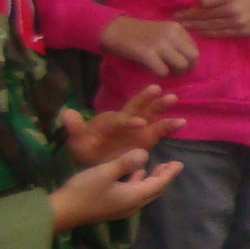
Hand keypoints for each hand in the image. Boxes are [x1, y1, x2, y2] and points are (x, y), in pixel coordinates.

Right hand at [51, 150, 182, 230]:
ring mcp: (120, 207)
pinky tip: (134, 175)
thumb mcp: (105, 172)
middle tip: (172, 165)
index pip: (158, 184)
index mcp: (133, 196)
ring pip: (143, 192)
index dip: (169, 174)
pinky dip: (138, 182)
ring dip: (151, 179)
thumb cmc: (84, 190)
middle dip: (163, 177)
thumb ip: (126, 163)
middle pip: (153, 190)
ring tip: (158, 168)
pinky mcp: (111, 206)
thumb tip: (145, 154)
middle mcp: (131, 205)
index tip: (179, 163)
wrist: (61, 212)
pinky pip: (132, 193)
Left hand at [60, 87, 178, 164]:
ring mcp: (138, 127)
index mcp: (108, 122)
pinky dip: (170, 125)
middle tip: (156, 89)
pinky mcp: (147, 136)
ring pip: (150, 113)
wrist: (96, 159)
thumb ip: (74, 128)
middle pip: (136, 107)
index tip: (139, 123)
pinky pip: (159, 129)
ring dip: (160, 106)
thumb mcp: (77, 141)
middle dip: (145, 99)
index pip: (119, 120)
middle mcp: (125, 120)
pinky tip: (182, 122)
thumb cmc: (87, 149)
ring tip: (172, 98)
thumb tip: (67, 112)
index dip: (128, 121)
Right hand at [100, 16, 197, 76]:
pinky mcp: (147, 54)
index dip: (189, 60)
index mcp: (177, 28)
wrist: (115, 30)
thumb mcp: (163, 32)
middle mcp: (171, 34)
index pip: (195, 49)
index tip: (178, 62)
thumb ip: (178, 42)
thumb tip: (190, 60)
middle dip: (187, 68)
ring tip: (166, 71)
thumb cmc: (140, 34)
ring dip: (175, 73)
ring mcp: (160, 44)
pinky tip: (155, 71)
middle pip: (193, 57)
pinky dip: (161, 75)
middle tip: (176, 71)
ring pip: (181, 65)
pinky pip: (163, 72)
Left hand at [177, 0, 249, 37]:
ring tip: (184, 28)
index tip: (181, 9)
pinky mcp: (242, 33)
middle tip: (176, 20)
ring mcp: (238, 24)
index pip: (205, 3)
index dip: (192, 7)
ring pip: (211, 26)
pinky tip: (200, 33)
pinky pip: (221, 34)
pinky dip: (209, 34)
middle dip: (190, 18)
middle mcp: (233, 10)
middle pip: (206, 16)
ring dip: (196, 27)